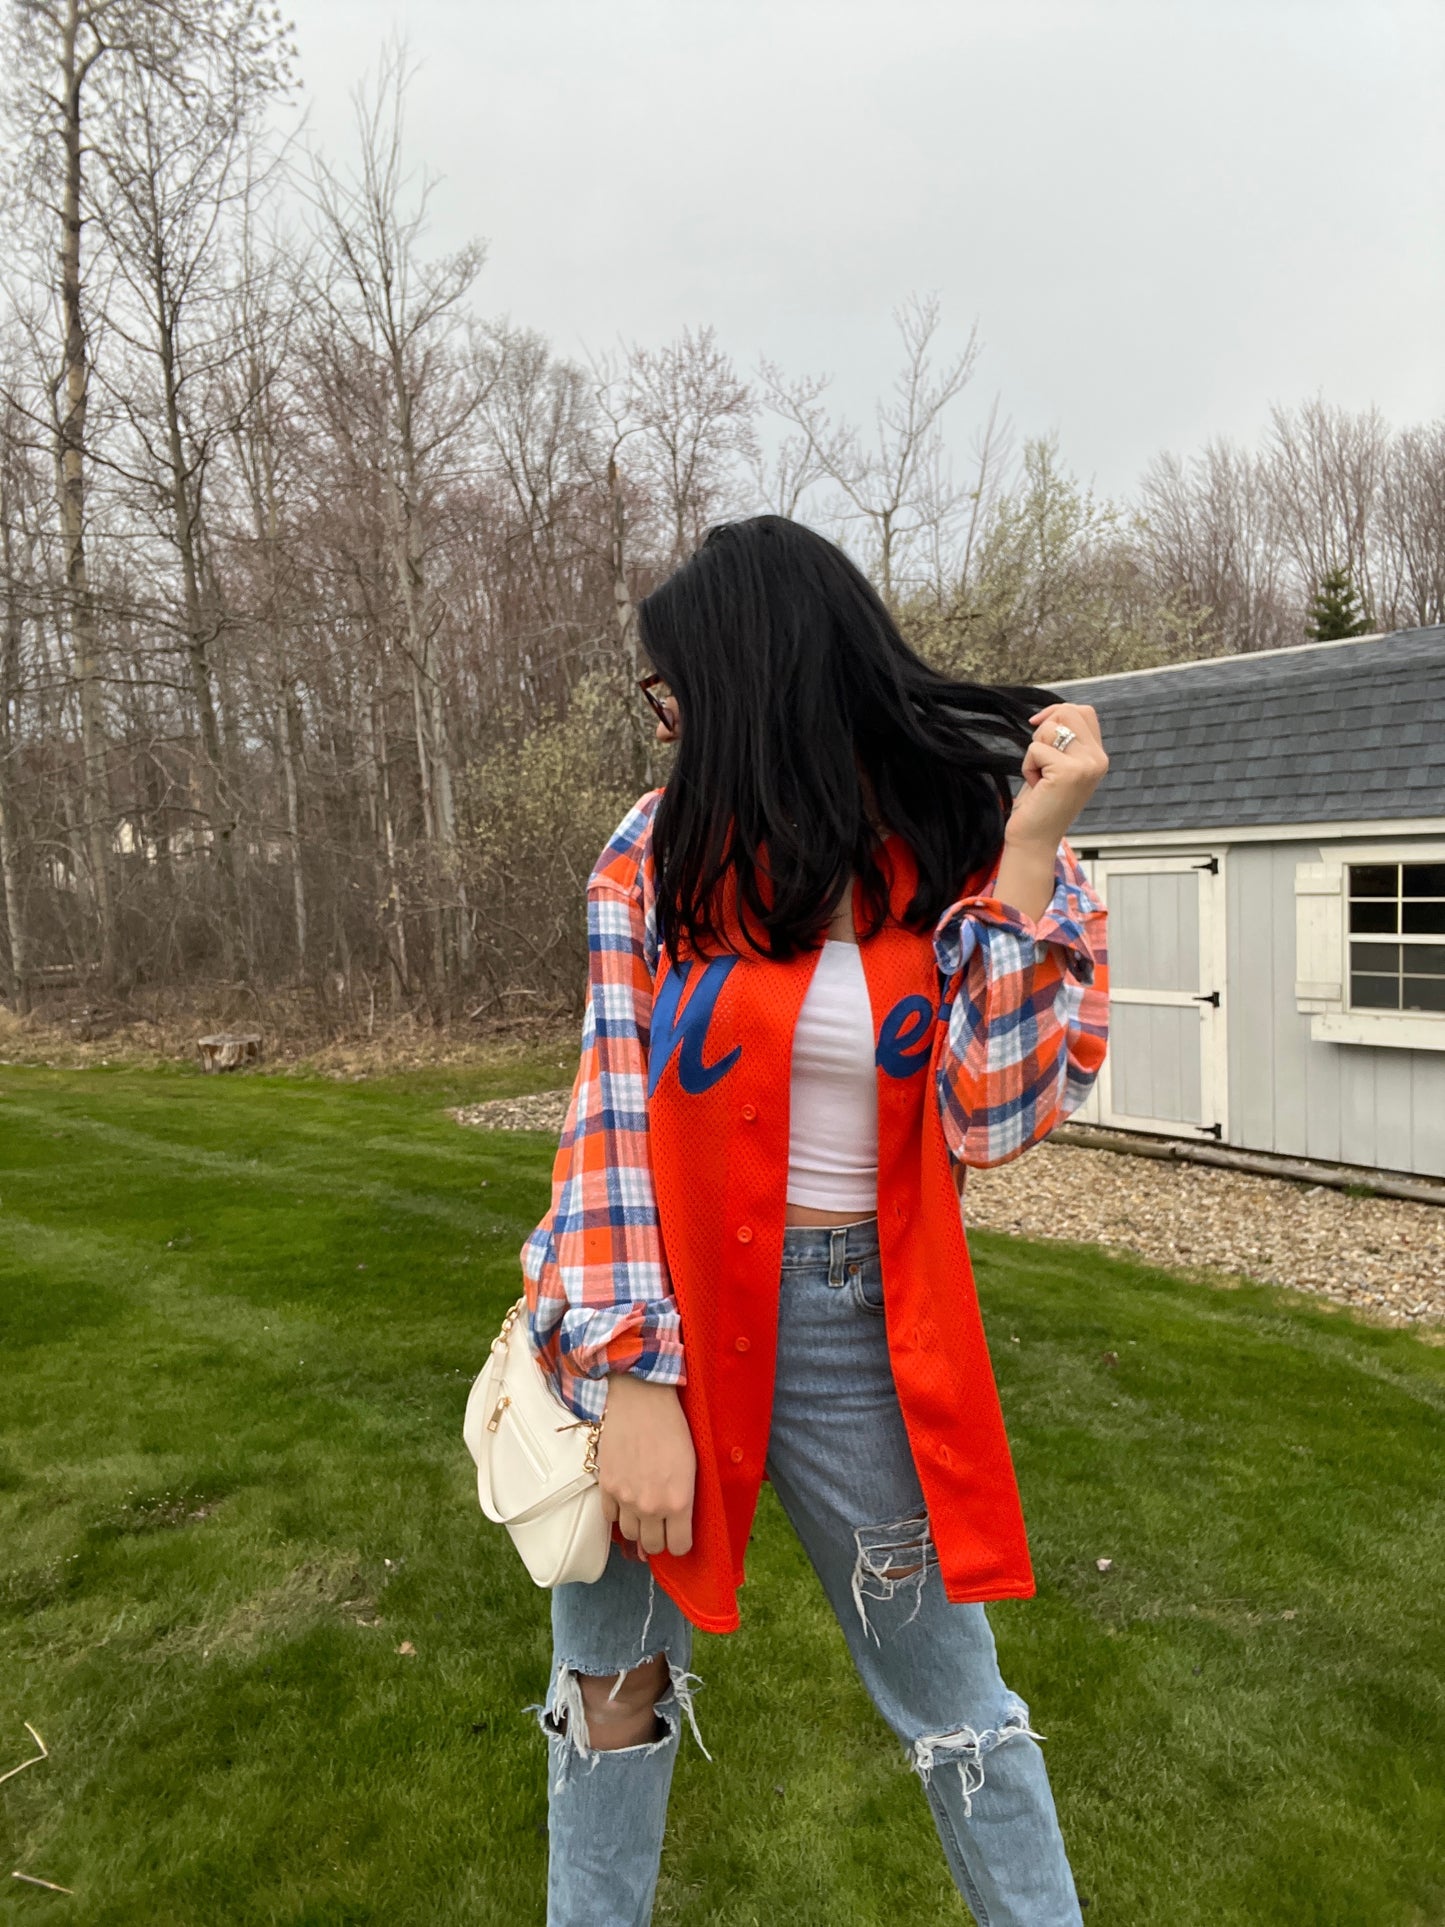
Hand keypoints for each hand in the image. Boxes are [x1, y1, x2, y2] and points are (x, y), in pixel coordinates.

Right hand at [597, 1375, 695, 1556]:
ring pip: (630, 1535)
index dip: (680, 1542)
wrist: (641, 1401)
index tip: (679, 1533)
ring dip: (638, 1529)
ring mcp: (625, 1498)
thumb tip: (675, 1520)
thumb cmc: (673, 1428)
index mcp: (679, 1502)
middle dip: (659, 1540)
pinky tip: (625, 1501)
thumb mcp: (691, 1465)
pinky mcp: (606, 1487)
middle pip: (652, 1546)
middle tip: (661, 1526)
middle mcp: (651, 1507)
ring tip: (643, 1514)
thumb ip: (684, 1498)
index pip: (679, 1546)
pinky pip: (610, 1517)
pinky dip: (618, 1514)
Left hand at [1005, 702, 1108, 848]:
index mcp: (1098, 757)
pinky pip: (1035, 749)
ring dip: (1034, 751)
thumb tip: (1054, 712)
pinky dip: (1028, 766)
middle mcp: (1098, 760)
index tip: (1037, 725)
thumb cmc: (1041, 802)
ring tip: (1040, 777)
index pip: (1083, 711)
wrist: (1035, 839)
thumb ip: (1065, 741)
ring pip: (1050, 729)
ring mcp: (1086, 765)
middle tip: (1041, 760)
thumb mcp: (1058, 766)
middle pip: (1068, 712)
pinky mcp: (1068, 772)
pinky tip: (1036, 786)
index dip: (1056, 712)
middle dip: (1044, 730)